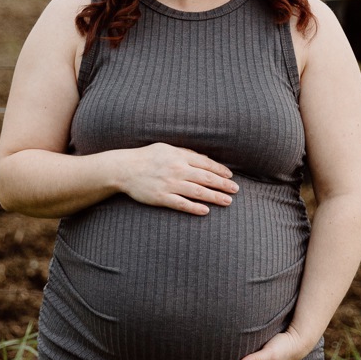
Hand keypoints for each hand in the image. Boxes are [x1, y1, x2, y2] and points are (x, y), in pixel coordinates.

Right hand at [118, 143, 238, 215]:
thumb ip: (186, 153)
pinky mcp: (161, 198)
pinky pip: (181, 204)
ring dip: (214, 197)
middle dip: (223, 184)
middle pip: (205, 178)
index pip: (206, 164)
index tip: (230, 176)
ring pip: (197, 192)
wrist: (124, 169)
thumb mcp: (167, 148)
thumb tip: (205, 159)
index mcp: (179, 156)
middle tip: (236, 190)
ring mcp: (169, 184)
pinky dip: (194, 208)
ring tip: (227, 201)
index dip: (220, 170)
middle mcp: (177, 170)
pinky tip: (206, 211)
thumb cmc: (147, 157)